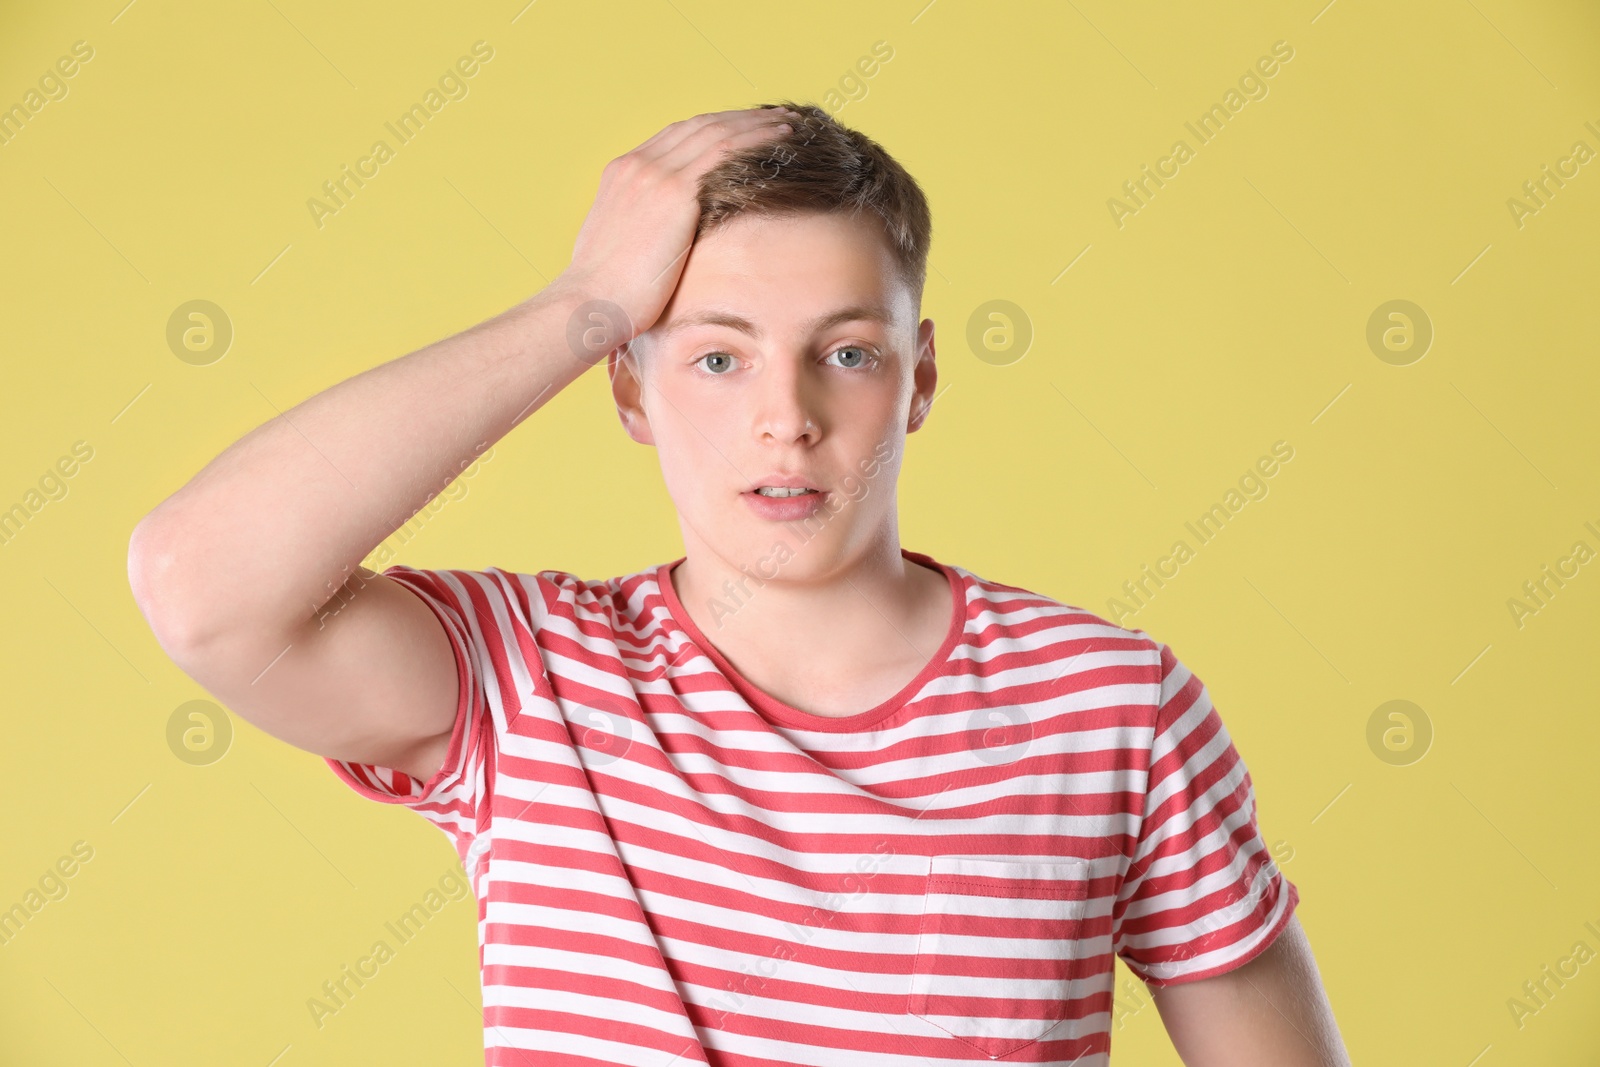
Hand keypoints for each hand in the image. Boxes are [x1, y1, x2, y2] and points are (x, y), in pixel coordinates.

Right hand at [554, 105, 797, 357]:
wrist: (591, 301)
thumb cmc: (605, 292)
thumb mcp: (619, 247)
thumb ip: (640, 229)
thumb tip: (658, 241)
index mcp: (622, 173)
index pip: (676, 136)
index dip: (714, 128)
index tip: (742, 130)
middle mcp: (638, 164)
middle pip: (699, 126)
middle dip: (739, 119)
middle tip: (773, 118)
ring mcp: (655, 173)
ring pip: (716, 132)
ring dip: (755, 124)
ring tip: (787, 123)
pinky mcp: (675, 191)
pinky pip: (725, 151)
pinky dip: (755, 140)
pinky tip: (781, 139)